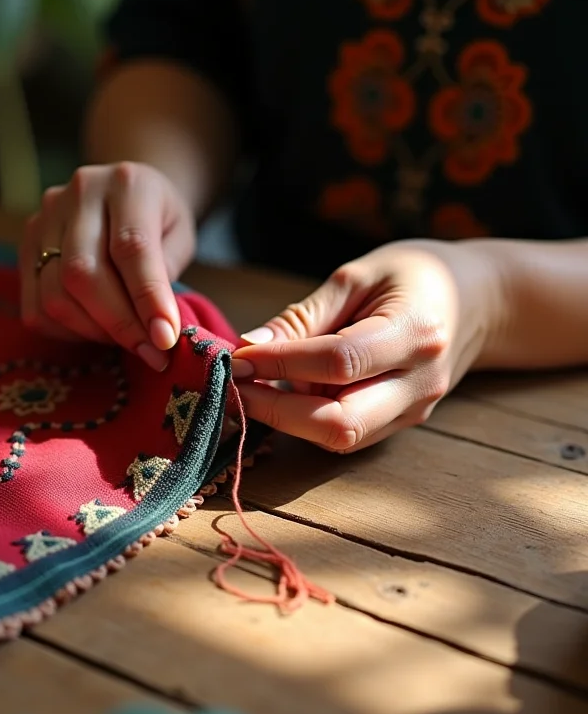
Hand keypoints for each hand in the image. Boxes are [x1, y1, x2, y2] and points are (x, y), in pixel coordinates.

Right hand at [19, 162, 195, 370]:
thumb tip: (155, 328)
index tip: (164, 340)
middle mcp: (79, 194)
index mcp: (128, 183)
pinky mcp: (26, 245)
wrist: (126, 192)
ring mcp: (45, 218)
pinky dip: (68, 332)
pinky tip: (96, 328)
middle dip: (119, 324)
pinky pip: (36, 308)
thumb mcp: (181, 236)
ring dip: (94, 331)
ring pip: (55, 295)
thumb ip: (167, 274)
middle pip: (83, 274)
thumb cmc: (160, 220)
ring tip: (126, 338)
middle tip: (150, 353)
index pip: (132, 248)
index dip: (147, 299)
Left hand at [230, 240, 506, 452]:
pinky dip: (308, 420)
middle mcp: (420, 382)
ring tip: (257, 387)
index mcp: (415, 333)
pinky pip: (347, 434)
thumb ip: (305, 316)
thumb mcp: (357, 276)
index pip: (339, 361)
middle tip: (238, 386)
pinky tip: (288, 394)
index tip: (239, 356)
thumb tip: (250, 347)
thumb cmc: (414, 275)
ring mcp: (414, 410)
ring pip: (340, 438)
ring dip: (289, 420)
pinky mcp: (403, 423)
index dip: (281, 363)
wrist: (475, 302)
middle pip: (341, 423)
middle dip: (278, 412)